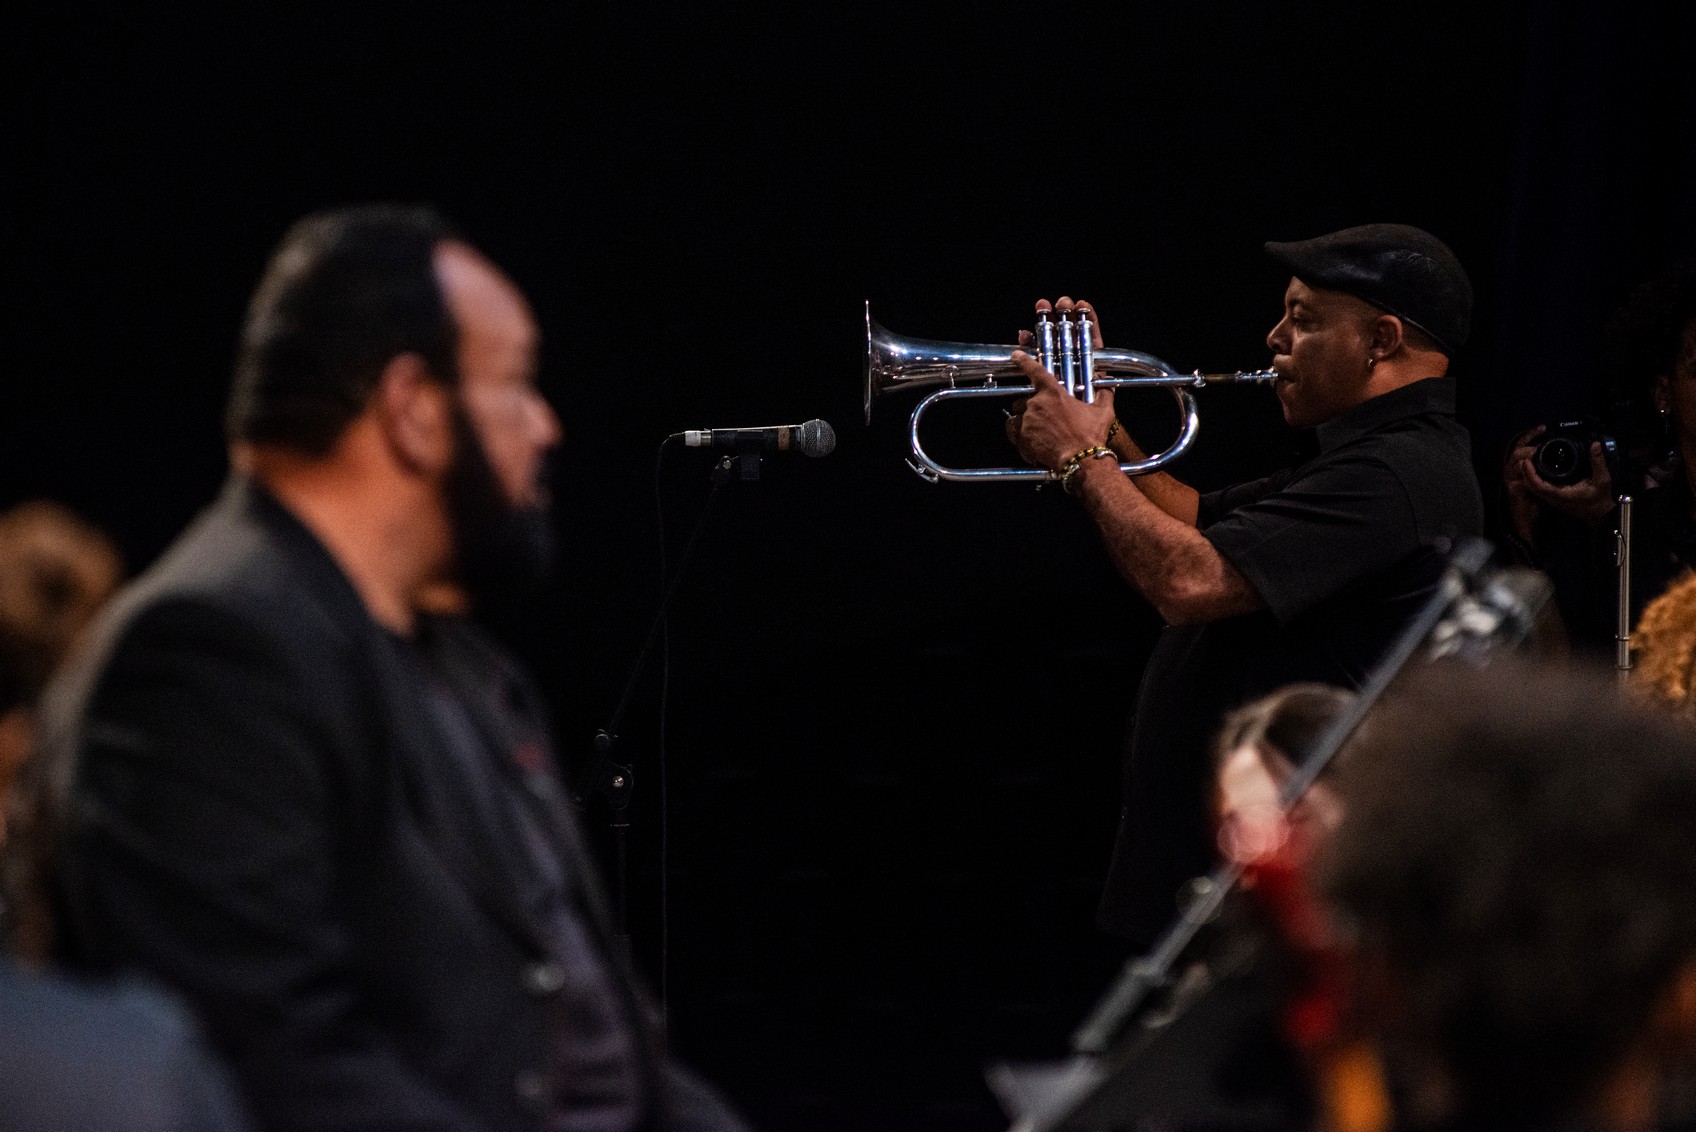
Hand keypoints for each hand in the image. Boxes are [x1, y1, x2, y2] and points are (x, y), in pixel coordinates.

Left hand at [1004, 297, 1116, 470]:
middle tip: (1043, 417)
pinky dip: (1021, 437)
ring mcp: (1027, 422)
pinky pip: (1015, 434)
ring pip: (1016, 416)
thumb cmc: (1091, 436)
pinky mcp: (1023, 438)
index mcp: (1053, 393)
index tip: (1016, 354)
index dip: (1024, 360)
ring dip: (1023, 421)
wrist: (1081, 460)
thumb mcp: (1103, 411)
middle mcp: (1036, 405)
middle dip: (1030, 406)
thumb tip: (1107, 384)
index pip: (1035, 371)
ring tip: (1036, 430)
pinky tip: (1033, 443)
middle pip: (1023, 399)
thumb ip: (1103, 394)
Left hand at [1502, 425, 1615, 542]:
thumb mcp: (1602, 479)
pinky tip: (1536, 466)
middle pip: (1530, 486)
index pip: (1538, 486)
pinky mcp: (1553, 496)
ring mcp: (1551, 498)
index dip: (1530, 474)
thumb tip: (1595, 445)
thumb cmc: (1600, 498)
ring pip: (1532, 487)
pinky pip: (1538, 487)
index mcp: (1561, 495)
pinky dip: (1533, 477)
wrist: (1600, 514)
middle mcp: (1552, 498)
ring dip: (1528, 474)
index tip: (1527, 461)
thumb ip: (1598, 462)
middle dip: (1525, 472)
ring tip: (1530, 459)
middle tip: (1527, 456)